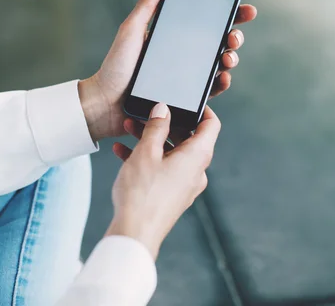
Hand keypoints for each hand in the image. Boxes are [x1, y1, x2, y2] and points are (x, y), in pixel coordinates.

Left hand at [79, 0, 256, 140]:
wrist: (106, 103)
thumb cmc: (115, 66)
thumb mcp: (131, 30)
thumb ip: (148, 5)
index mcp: (172, 37)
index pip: (205, 23)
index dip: (229, 16)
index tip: (245, 9)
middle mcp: (182, 56)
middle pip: (218, 44)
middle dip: (234, 37)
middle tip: (233, 37)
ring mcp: (185, 78)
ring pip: (218, 66)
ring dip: (231, 59)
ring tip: (228, 57)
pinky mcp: (185, 98)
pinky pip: (208, 91)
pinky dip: (220, 84)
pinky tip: (223, 78)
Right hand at [105, 103, 220, 258]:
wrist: (134, 234)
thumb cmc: (142, 194)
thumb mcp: (147, 152)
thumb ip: (156, 126)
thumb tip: (163, 109)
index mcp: (198, 157)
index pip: (212, 125)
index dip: (202, 110)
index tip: (186, 101)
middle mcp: (196, 171)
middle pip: (188, 138)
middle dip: (165, 124)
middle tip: (145, 114)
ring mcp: (185, 185)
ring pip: (172, 153)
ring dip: (152, 140)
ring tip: (128, 130)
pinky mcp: (172, 196)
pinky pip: (164, 169)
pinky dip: (148, 158)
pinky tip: (123, 152)